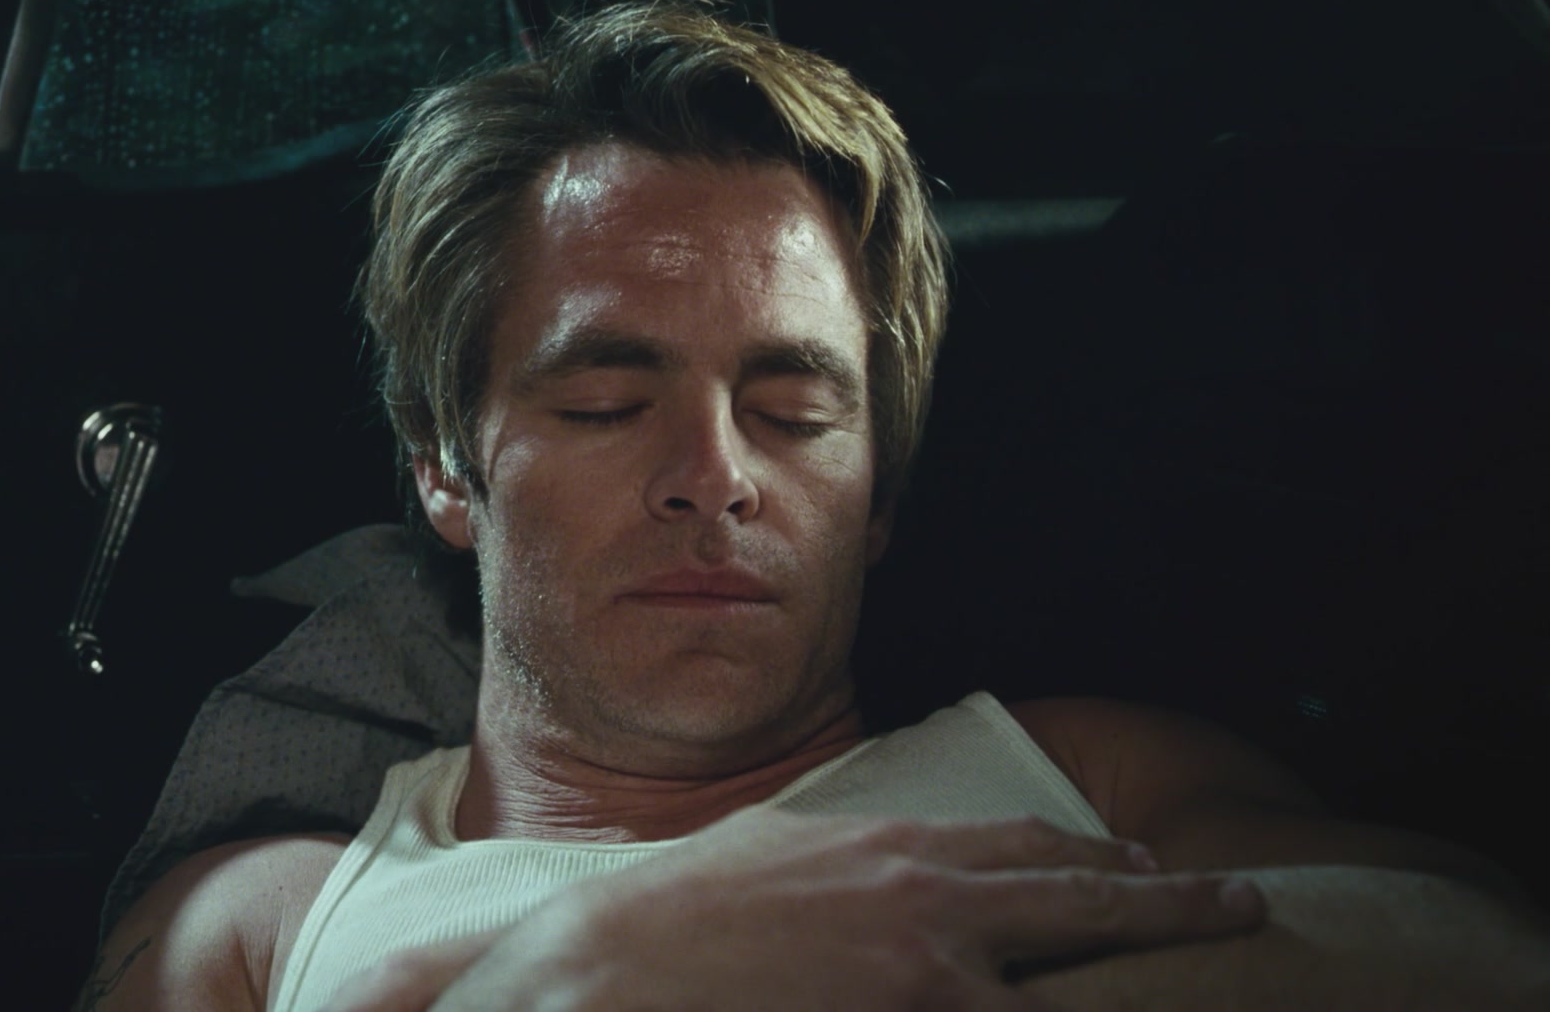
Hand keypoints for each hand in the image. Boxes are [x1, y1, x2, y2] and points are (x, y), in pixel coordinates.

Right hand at [376, 809, 1266, 1010]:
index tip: (1140, 865)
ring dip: (1126, 990)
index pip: (1023, 847)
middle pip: (1082, 903)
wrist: (597, 976)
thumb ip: (840, 856)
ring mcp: (931, 984)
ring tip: (1198, 985)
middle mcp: (928, 907)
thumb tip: (881, 866)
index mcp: (889, 851)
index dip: (1094, 861)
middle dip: (1173, 905)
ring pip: (1067, 994)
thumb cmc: (668, 922)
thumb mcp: (765, 856)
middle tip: (1243, 905)